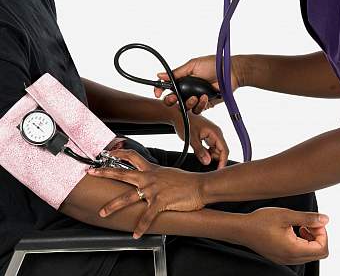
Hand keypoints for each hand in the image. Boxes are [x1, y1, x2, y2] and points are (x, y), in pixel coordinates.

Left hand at [87, 149, 205, 238]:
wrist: (200, 186)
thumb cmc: (187, 181)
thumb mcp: (169, 173)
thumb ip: (157, 175)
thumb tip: (152, 176)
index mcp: (152, 170)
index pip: (132, 156)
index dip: (119, 153)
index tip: (107, 153)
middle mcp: (149, 178)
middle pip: (122, 173)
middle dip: (105, 172)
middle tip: (92, 172)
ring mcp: (153, 190)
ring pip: (128, 197)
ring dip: (113, 205)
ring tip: (103, 212)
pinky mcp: (160, 202)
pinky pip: (147, 216)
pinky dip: (141, 226)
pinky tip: (136, 234)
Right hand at [155, 55, 241, 113]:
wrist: (230, 72)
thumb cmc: (214, 65)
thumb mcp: (193, 65)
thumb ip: (176, 72)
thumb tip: (160, 75)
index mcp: (183, 79)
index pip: (167, 86)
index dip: (160, 89)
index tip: (158, 92)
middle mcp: (188, 90)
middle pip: (173, 100)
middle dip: (170, 100)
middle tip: (173, 99)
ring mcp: (196, 98)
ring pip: (184, 107)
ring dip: (188, 103)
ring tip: (194, 97)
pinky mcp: (205, 105)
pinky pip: (197, 110)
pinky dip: (200, 105)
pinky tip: (205, 97)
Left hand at [173, 113, 228, 168]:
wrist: (178, 114)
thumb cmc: (184, 122)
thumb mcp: (191, 139)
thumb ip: (200, 151)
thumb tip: (207, 162)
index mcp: (215, 132)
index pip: (224, 150)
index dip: (223, 162)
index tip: (219, 171)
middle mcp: (216, 133)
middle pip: (222, 151)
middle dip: (216, 160)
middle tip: (207, 167)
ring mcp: (213, 134)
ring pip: (217, 150)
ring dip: (211, 156)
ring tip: (202, 159)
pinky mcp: (208, 136)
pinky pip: (212, 147)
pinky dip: (208, 152)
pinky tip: (201, 154)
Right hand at [243, 208, 328, 264]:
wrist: (241, 229)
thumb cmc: (260, 221)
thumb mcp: (285, 215)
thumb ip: (308, 218)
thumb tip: (325, 219)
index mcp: (293, 250)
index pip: (322, 249)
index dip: (322, 234)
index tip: (313, 222)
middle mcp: (291, 259)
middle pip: (318, 253)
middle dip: (318, 237)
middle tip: (308, 223)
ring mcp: (285, 260)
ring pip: (309, 254)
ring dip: (310, 240)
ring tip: (300, 226)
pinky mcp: (280, 257)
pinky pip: (299, 254)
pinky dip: (302, 243)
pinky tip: (292, 231)